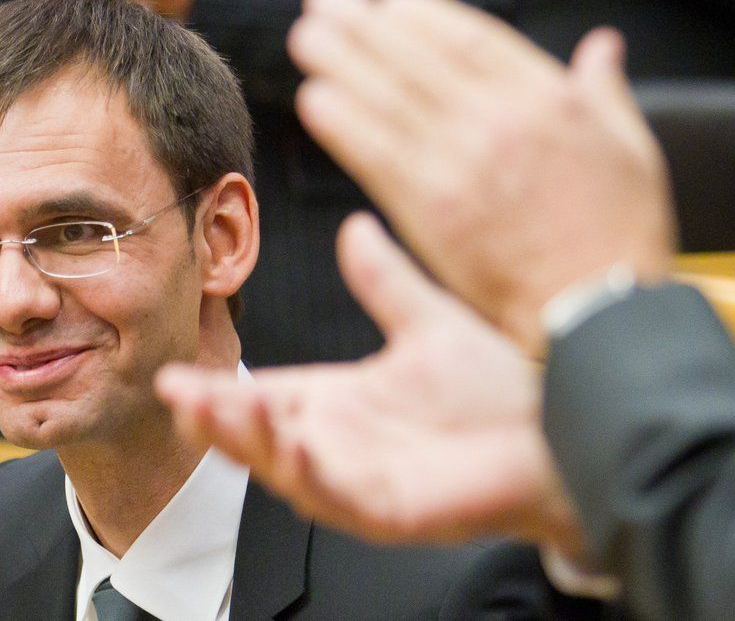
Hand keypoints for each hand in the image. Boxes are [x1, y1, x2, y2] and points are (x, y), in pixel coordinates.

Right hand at [157, 213, 586, 555]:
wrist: (560, 426)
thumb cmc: (497, 388)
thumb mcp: (427, 323)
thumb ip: (384, 282)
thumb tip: (354, 227)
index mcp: (343, 401)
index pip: (266, 395)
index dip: (222, 389)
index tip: (177, 373)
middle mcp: (343, 442)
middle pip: (260, 435)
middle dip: (215, 418)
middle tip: (175, 391)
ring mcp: (362, 478)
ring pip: (284, 467)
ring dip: (246, 442)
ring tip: (211, 410)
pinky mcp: (390, 508)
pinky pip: (337, 494)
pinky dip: (308, 473)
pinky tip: (291, 442)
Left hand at [287, 0, 676, 352]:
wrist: (594, 309)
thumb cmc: (616, 234)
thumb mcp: (631, 149)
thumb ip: (606, 91)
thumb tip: (603, 47)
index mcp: (548, 100)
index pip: (472, 40)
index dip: (423, 16)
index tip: (388, 3)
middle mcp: (500, 122)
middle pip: (417, 61)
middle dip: (364, 28)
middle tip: (324, 2)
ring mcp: (462, 165)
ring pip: (389, 101)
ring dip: (341, 64)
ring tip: (306, 38)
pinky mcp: (432, 211)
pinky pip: (377, 156)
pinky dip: (343, 125)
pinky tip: (314, 101)